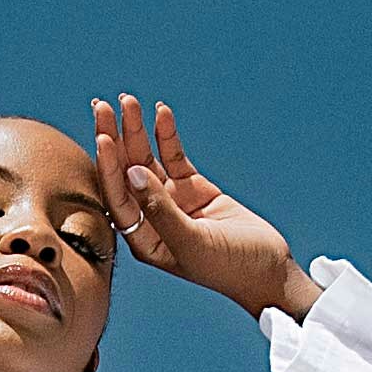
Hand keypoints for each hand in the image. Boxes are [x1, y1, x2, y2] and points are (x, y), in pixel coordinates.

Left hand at [92, 95, 315, 323]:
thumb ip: (162, 211)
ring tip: (128, 101)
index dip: (108, 167)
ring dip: (137, 131)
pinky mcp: (194, 188)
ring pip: (147, 159)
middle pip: (125, 172)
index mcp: (144, 239)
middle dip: (114, 138)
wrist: (269, 270)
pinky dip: (167, 135)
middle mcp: (151, 218)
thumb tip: (133, 173)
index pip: (118, 197)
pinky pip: (174, 157)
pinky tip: (161, 113)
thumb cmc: (230, 267)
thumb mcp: (193, 243)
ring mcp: (172, 201)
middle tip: (102, 105)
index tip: (103, 136)